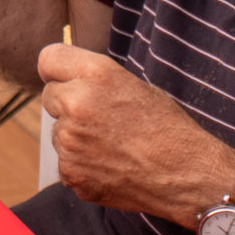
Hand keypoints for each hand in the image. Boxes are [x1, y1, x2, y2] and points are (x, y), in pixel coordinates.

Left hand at [38, 43, 234, 223]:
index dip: (57, 70)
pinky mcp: (71, 172)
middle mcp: (76, 103)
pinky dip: (82, 165)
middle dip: (67, 105)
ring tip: (113, 145)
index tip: (64, 79)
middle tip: (101, 118)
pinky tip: (111, 166)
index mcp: (95, 74)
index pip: (48, 59)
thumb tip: (64, 80)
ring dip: (75, 137)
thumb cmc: (166, 127)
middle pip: (49, 97)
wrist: (186, 174)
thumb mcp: (132, 85)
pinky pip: (66, 163)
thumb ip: (93, 79)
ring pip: (58, 133)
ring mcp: (70, 141)